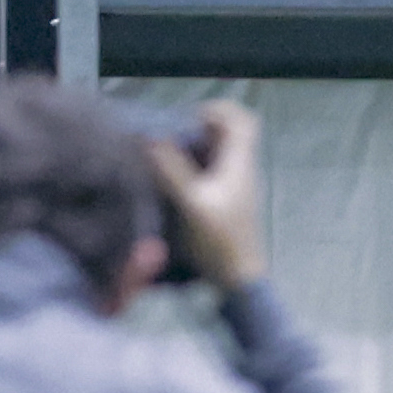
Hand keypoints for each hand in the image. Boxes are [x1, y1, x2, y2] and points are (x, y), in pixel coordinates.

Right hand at [145, 99, 266, 293]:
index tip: (189, 118)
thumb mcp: (191, 204)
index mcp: (240, 164)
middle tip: (172, 135)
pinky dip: (196, 167)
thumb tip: (150, 138)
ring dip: (197, 148)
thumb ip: (171, 170)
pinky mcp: (228, 204)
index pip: (243, 120)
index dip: (218, 110)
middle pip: (230, 134)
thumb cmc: (219, 242)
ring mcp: (236, 188)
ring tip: (167, 155)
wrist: (240, 281)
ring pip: (221, 153)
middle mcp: (242, 171)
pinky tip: (173, 181)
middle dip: (201, 128)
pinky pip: (214, 172)